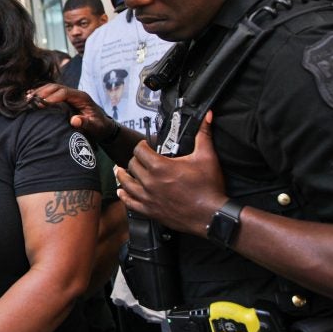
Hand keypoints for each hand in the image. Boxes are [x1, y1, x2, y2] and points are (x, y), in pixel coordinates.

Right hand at [27, 84, 114, 141]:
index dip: (52, 96)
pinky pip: (51, 94)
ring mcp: (69, 96)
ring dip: (40, 92)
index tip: (41, 103)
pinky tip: (31, 98)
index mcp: (82, 97)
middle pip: (56, 87)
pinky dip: (41, 95)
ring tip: (27, 98)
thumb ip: (86, 123)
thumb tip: (74, 120)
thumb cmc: (100, 127)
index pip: (64, 92)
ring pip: (52, 89)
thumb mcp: (96, 127)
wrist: (103, 126)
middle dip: (42, 92)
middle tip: (30, 99)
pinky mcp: (65, 100)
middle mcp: (75, 94)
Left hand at [116, 111, 227, 236]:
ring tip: (121, 171)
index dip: (141, 145)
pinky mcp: (150, 210)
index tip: (145, 145)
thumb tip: (208, 116)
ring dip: (123, 175)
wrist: (211, 215)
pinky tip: (121, 192)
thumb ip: (204, 135)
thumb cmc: (209, 187)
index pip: (139, 150)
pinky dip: (124, 196)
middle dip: (135, 159)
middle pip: (132, 165)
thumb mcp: (207, 157)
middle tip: (139, 159)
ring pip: (126, 183)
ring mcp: (148, 197)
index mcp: (160, 166)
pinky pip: (130, 203)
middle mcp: (150, 181)